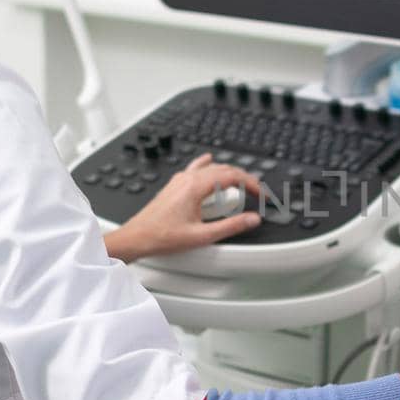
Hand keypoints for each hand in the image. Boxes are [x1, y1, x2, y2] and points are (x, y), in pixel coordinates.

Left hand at [114, 154, 261, 259]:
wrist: (137, 237)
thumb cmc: (162, 236)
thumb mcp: (202, 236)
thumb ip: (230, 226)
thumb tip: (251, 219)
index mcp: (196, 187)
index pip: (233, 176)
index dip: (252, 184)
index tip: (262, 195)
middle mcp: (188, 179)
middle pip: (225, 170)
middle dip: (245, 180)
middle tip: (257, 194)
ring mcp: (180, 180)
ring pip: (212, 168)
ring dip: (230, 175)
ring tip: (241, 187)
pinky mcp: (176, 185)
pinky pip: (196, 168)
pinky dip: (209, 166)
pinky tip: (209, 161)